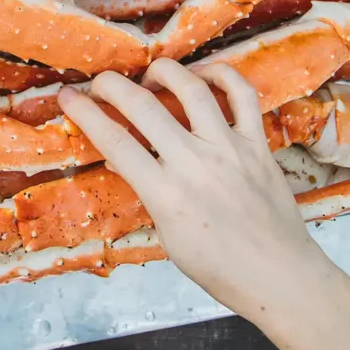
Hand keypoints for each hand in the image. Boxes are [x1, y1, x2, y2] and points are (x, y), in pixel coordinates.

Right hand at [59, 61, 345, 326]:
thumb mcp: (168, 238)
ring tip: (151, 74)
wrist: (282, 279)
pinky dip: (222, 74)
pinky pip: (242, 95)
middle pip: (143, 105)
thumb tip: (128, 160)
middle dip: (112, 85)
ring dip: (164, 71)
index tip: (67, 96)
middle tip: (100, 82)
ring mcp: (230, 149)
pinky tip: (204, 73)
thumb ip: (150, 194)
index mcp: (166, 195)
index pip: (114, 141)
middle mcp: (195, 163)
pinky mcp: (258, 144)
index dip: (84, 113)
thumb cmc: (220, 270)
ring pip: (191, 88)